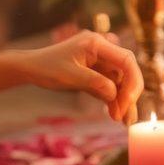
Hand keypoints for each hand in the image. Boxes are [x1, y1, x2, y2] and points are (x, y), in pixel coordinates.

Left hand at [15, 30, 142, 122]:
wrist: (31, 69)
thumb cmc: (47, 68)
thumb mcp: (70, 76)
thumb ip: (95, 83)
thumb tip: (115, 94)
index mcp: (97, 43)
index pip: (126, 59)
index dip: (132, 81)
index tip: (129, 101)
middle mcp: (102, 49)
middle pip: (126, 71)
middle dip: (128, 94)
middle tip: (125, 117)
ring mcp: (100, 60)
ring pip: (120, 81)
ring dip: (122, 100)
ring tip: (123, 121)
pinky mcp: (97, 71)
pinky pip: (111, 86)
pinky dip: (113, 99)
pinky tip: (115, 114)